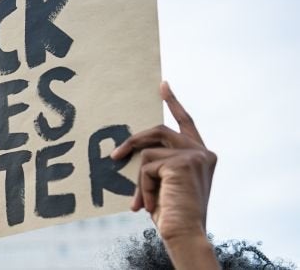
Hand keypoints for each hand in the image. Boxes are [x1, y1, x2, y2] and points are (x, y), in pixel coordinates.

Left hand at [111, 82, 218, 268]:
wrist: (184, 234)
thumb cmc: (172, 216)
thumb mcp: (164, 184)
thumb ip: (158, 164)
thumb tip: (130, 152)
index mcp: (202, 156)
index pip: (186, 122)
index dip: (173, 102)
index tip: (162, 85)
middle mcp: (203, 152)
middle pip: (160, 130)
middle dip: (134, 141)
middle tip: (115, 156)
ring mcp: (195, 155)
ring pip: (148, 151)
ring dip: (140, 178)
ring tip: (143, 202)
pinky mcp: (183, 162)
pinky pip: (147, 166)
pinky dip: (144, 187)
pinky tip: (151, 203)